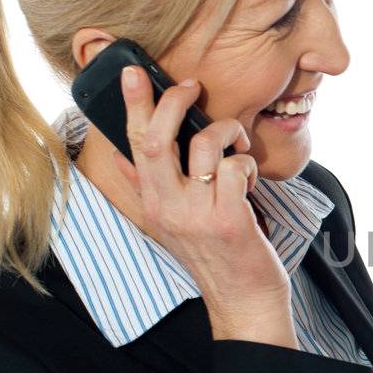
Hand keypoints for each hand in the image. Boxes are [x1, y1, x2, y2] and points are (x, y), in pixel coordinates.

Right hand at [110, 65, 294, 345]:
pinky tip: (251, 179)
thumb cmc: (215, 254)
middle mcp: (166, 208)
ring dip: (226, 132)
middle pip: (157, 139)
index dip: (132, 104)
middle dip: (172, 101)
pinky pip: (235, 168)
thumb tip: (121, 156)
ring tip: (237, 143)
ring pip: (203, 145)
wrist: (242, 301)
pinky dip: (247, 163)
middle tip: (190, 85)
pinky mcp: (229, 220)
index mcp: (152, 203)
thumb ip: (149, 189)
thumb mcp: (172, 223)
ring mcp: (196, 215)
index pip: (133, 145)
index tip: (131, 71)